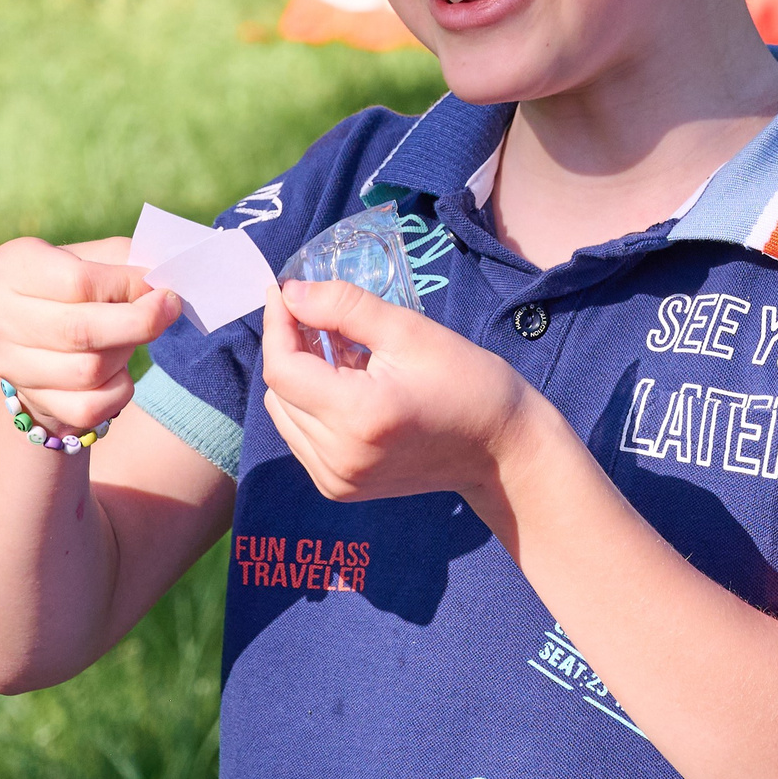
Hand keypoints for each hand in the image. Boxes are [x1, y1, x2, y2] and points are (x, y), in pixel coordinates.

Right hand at [0, 235, 182, 436]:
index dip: (129, 286)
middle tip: (169, 309)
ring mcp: (9, 362)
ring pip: (88, 371)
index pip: (78, 282)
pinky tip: (119, 371)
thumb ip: (127, 262)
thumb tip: (162, 283)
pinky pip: (88, 408)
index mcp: (12, 265)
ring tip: (130, 338)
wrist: (43, 331)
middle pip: (80, 331)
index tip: (160, 288)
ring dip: (125, 354)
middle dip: (139, 322)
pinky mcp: (30, 399)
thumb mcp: (95, 257)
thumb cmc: (79, 284)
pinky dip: (118, 392)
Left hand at [260, 280, 538, 503]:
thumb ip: (343, 306)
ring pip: (284, 414)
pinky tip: (346, 386)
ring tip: (340, 353)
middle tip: (320, 316)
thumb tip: (290, 292)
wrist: (500, 449)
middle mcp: (339, 457)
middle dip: (289, 347)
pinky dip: (311, 406)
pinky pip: (301, 437)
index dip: (277, 324)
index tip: (284, 290)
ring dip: (299, 378)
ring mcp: (337, 480)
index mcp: (358, 416)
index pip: (283, 368)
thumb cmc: (466, 381)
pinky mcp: (340, 488)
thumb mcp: (409, 330)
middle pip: (279, 391)